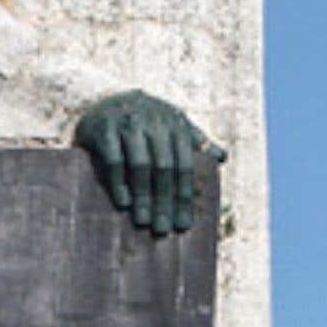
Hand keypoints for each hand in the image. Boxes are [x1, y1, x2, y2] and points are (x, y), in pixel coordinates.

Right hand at [73, 89, 215, 236]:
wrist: (107, 98)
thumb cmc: (146, 120)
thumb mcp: (173, 125)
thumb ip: (195, 141)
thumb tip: (222, 157)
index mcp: (175, 124)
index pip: (185, 164)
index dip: (185, 196)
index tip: (183, 224)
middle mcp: (154, 122)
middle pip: (164, 167)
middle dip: (165, 201)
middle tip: (162, 229)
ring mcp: (128, 123)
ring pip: (141, 164)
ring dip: (144, 195)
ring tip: (144, 221)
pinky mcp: (104, 128)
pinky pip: (114, 159)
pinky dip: (119, 182)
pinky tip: (123, 203)